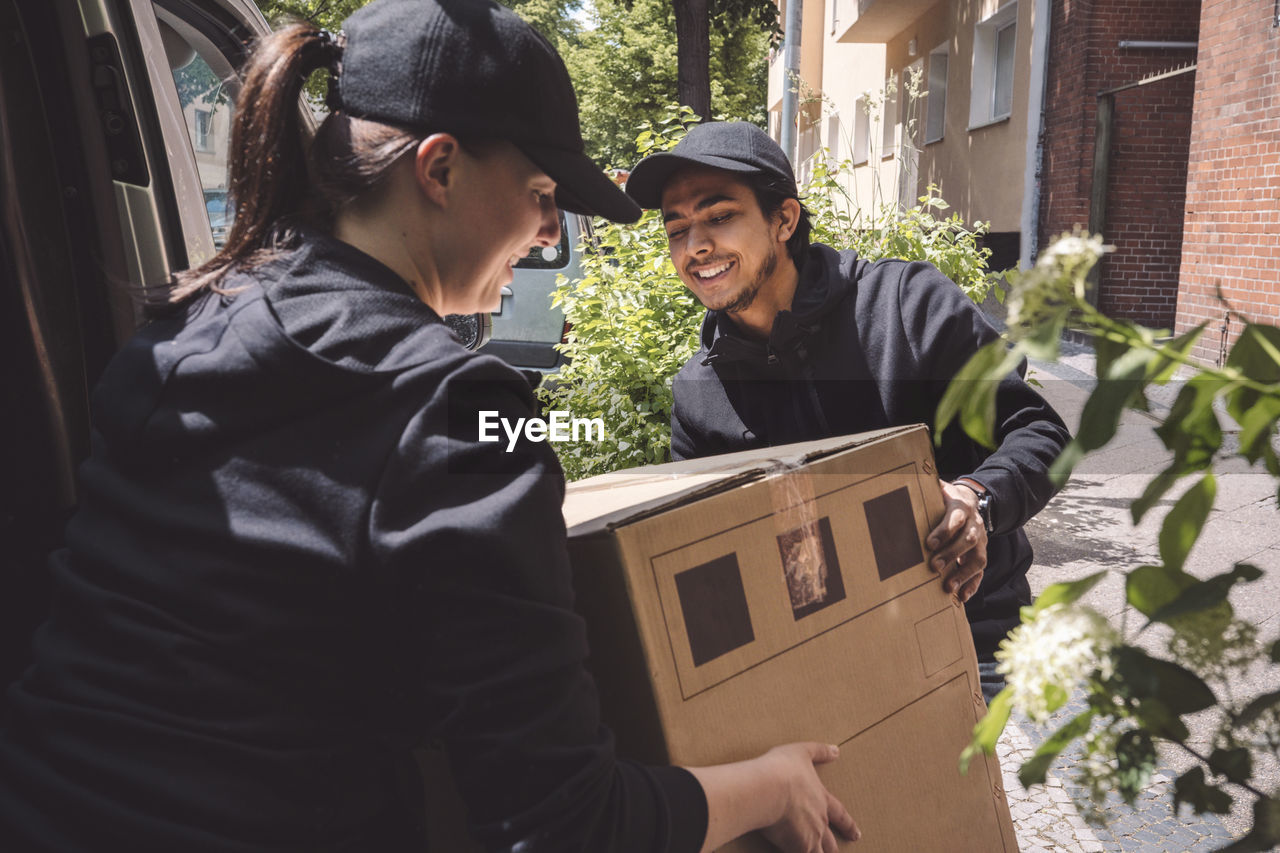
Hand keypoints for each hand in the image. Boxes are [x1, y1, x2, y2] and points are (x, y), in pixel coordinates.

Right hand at [758, 743, 859, 852]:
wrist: (769, 788)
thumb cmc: (783, 769)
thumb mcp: (802, 752)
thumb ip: (819, 751)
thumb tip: (836, 750)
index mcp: (821, 799)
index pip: (840, 815)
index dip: (848, 825)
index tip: (856, 834)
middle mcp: (819, 821)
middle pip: (830, 840)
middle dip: (832, 848)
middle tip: (835, 852)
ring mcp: (809, 836)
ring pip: (818, 852)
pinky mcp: (796, 847)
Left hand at [927, 480, 987, 602]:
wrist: (970, 500)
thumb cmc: (945, 498)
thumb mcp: (937, 488)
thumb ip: (924, 488)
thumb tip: (900, 482)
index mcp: (961, 506)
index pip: (955, 519)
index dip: (944, 531)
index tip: (929, 544)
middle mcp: (974, 524)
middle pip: (967, 539)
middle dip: (951, 554)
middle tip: (933, 566)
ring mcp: (981, 540)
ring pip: (978, 558)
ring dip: (963, 574)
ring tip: (948, 588)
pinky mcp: (981, 553)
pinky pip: (981, 571)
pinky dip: (972, 584)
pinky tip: (961, 596)